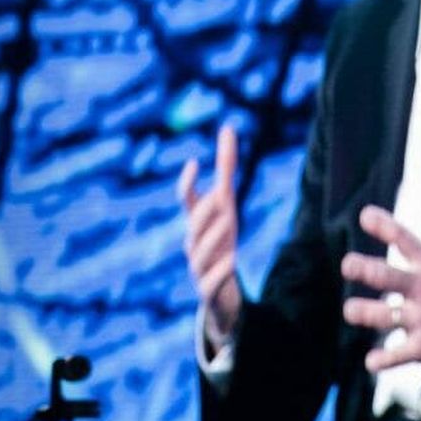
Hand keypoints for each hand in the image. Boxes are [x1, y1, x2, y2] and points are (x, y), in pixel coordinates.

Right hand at [178, 124, 241, 336]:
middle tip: (221, 196)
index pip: (187, 201)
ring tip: (230, 223)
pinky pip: (212, 281)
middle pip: (194, 226)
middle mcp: (194, 243)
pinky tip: (233, 261)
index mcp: (197, 223)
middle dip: (205, 212)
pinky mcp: (209, 290)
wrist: (218, 293)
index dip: (187, 184)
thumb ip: (225, 169)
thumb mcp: (225, 205)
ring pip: (200, 254)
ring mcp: (200, 267)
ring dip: (214, 237)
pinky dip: (220, 271)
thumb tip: (228, 127)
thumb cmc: (220, 241)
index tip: (192, 163)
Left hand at [340, 205, 420, 373]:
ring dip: (366, 313)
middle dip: (366, 270)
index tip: (366, 216)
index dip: (386, 227)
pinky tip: (372, 361)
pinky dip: (384, 360)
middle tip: (348, 265)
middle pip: (389, 277)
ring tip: (351, 310)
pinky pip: (399, 355)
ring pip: (387, 316)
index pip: (406, 240)